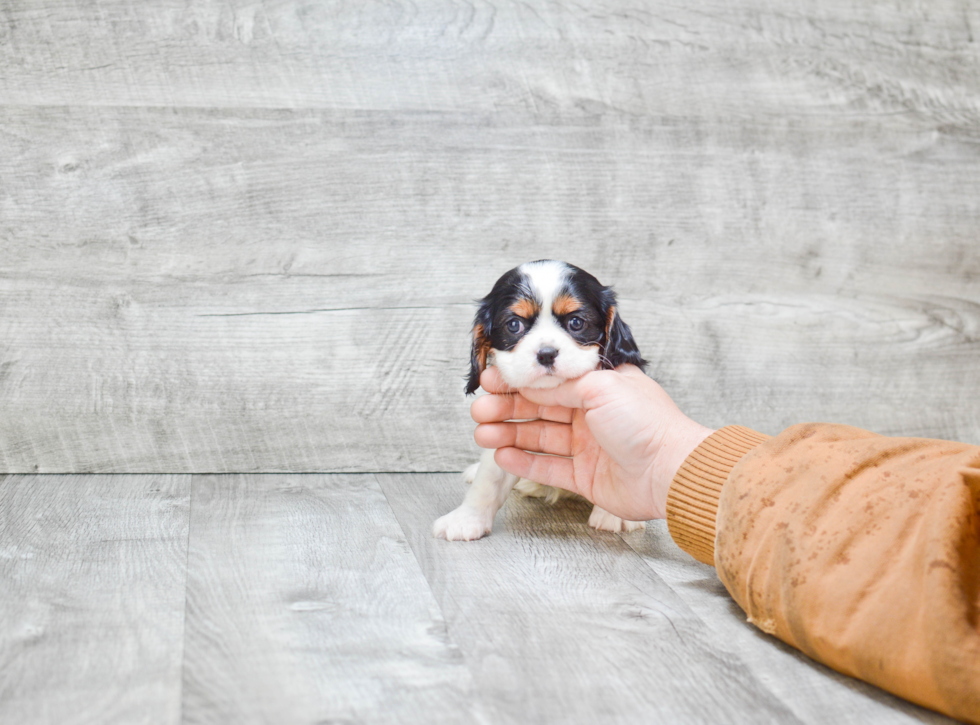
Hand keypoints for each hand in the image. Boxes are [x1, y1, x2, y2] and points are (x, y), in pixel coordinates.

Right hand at [470, 365, 714, 520]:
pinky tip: (501, 454)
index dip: (520, 380)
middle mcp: (591, 414)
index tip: (491, 380)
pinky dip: (522, 461)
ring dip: (508, 433)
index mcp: (598, 386)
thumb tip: (532, 383)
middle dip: (507, 408)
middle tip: (479, 410)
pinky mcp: (584, 476)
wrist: (670, 471)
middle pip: (539, 408)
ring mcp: (587, 446)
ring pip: (538, 437)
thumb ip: (561, 386)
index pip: (550, 380)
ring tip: (481, 433)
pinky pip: (546, 467)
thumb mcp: (599, 387)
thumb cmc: (646, 423)